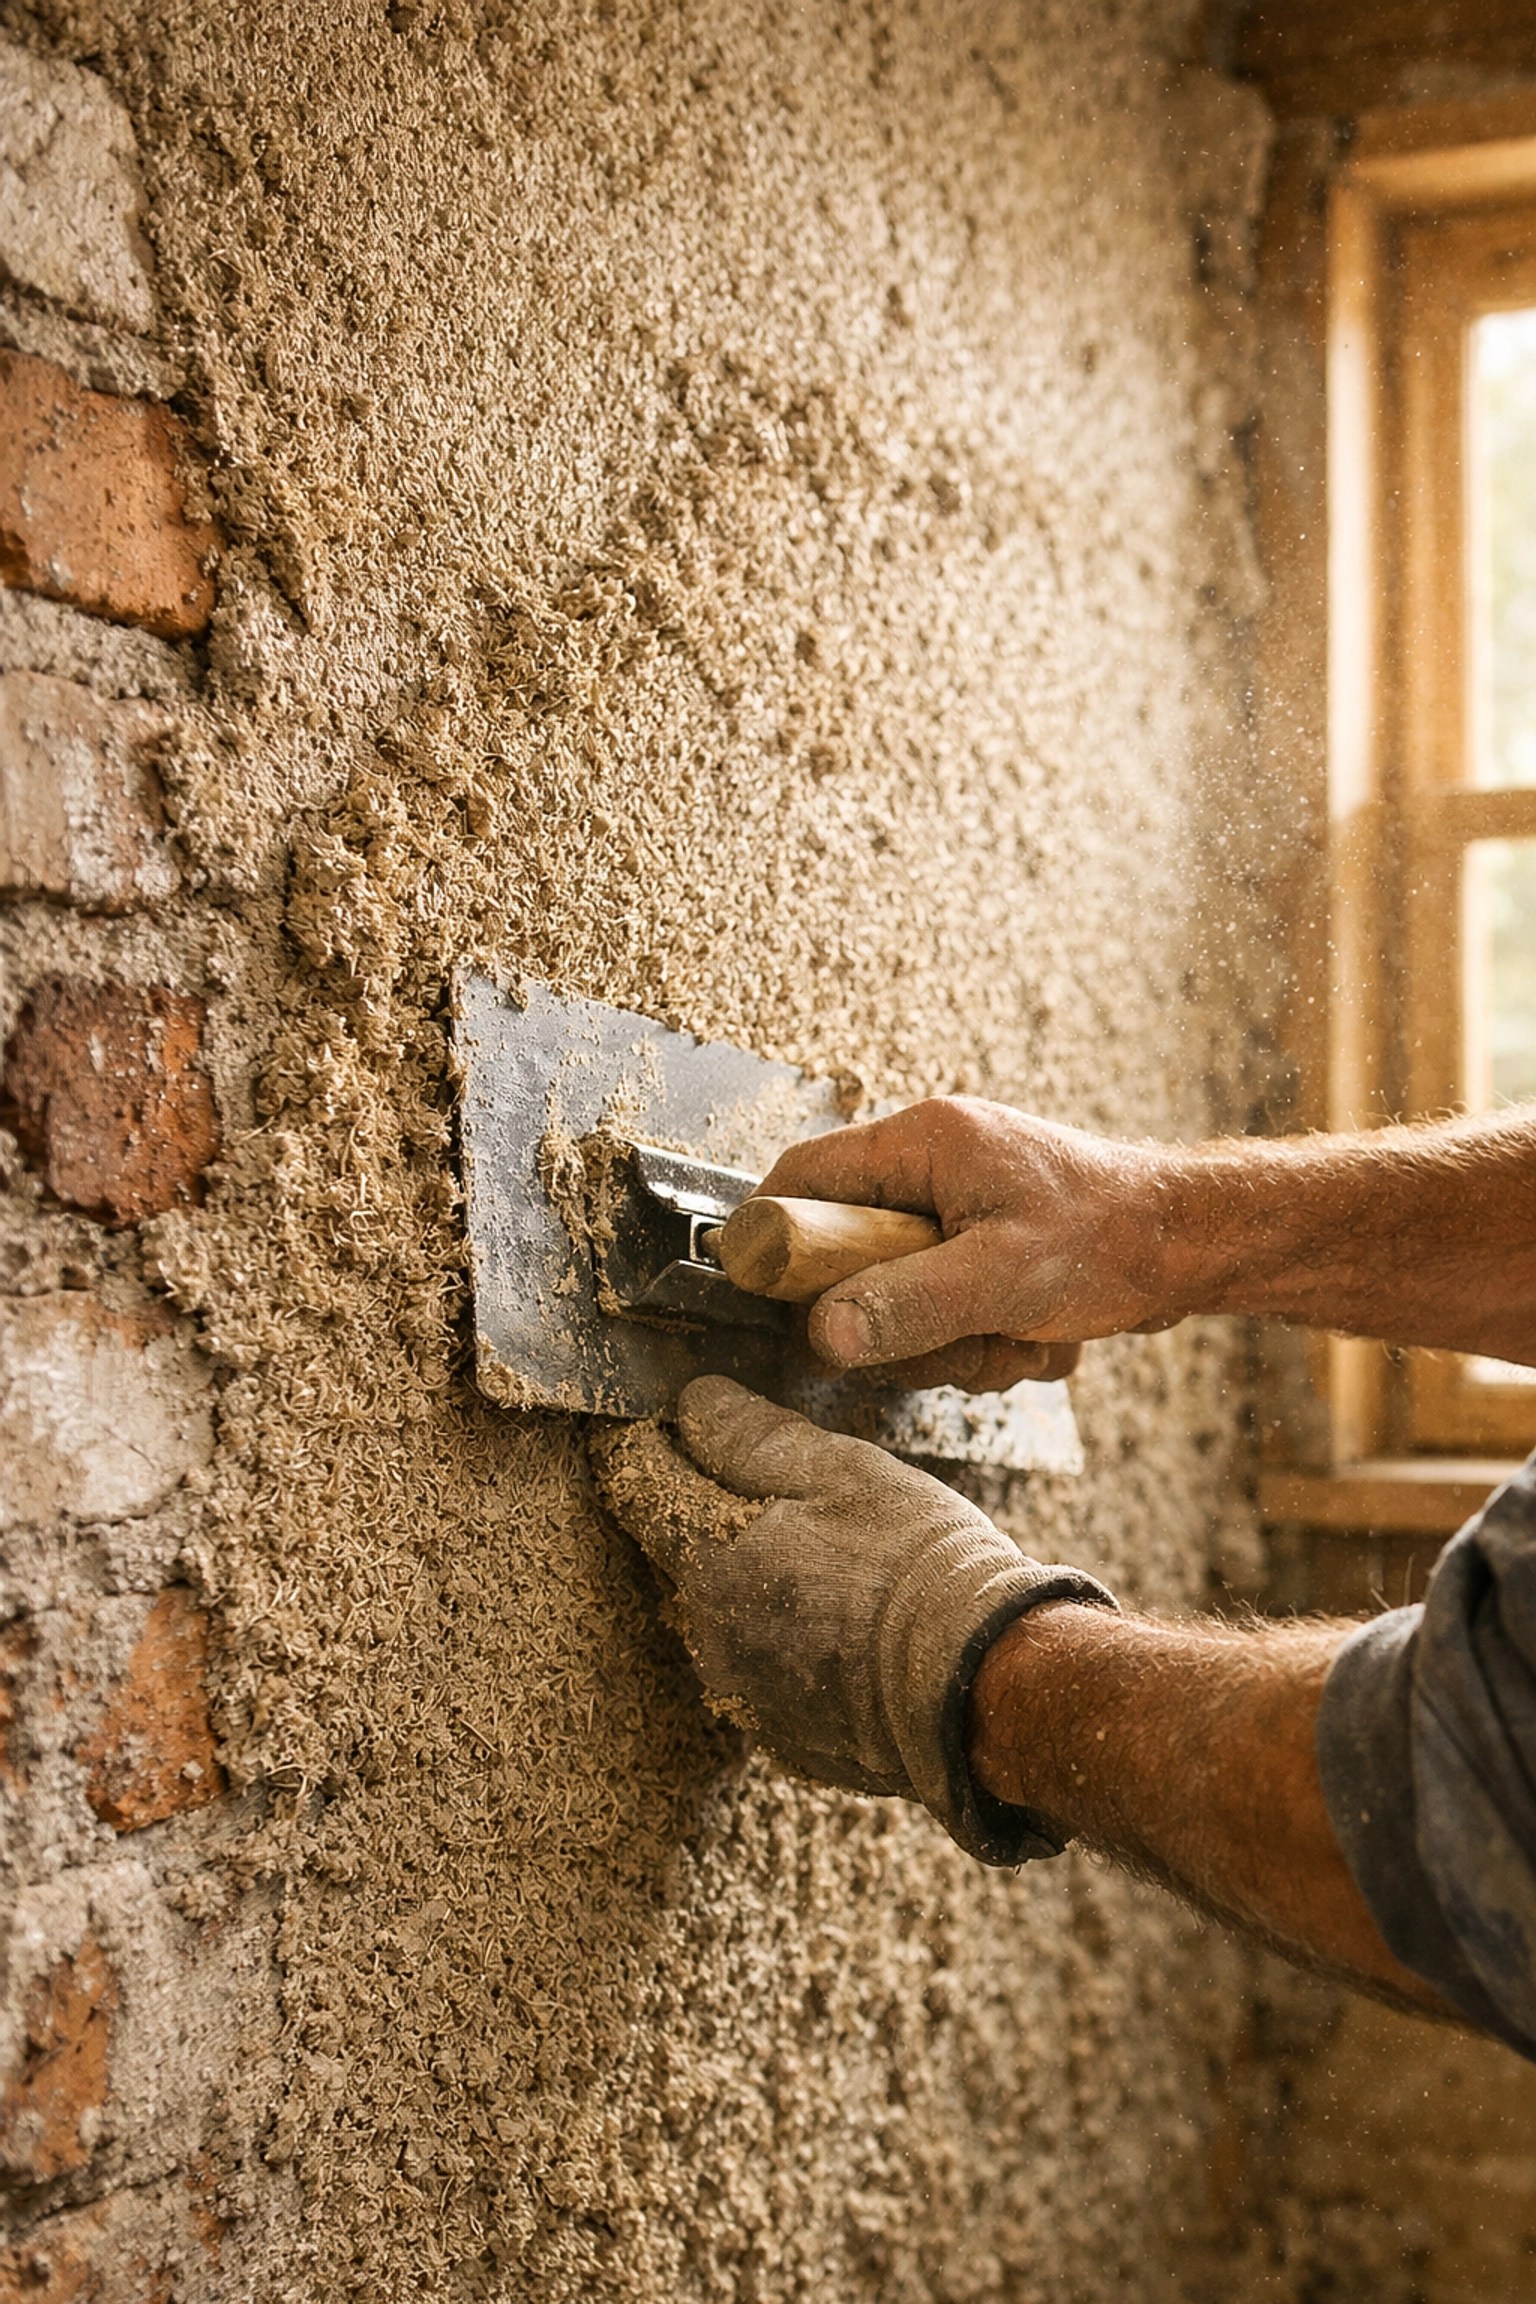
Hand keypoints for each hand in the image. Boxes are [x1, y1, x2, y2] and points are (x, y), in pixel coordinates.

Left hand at [590, 1376, 1115, 1864]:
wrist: (981, 1683)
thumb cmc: (915, 1564)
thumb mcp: (839, 1470)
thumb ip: (750, 1435)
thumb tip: (691, 1402)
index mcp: (706, 1559)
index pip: (634, 1483)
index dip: (656, 1444)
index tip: (684, 1424)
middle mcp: (704, 1635)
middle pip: (673, 1551)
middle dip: (704, 1512)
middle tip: (778, 1488)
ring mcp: (739, 1693)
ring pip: (713, 1612)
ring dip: (743, 1579)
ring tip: (820, 1558)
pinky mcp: (780, 1733)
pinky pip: (756, 1667)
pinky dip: (779, 1638)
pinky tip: (837, 1619)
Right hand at [757, 1097, 1180, 1388]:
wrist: (1195, 1245)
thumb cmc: (1113, 1238)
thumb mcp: (1003, 1278)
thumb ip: (907, 1305)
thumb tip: (820, 1334)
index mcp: (922, 1142)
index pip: (801, 1176)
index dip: (775, 1239)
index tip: (776, 1301)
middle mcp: (930, 1170)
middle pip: (847, 1259)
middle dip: (898, 1322)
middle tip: (952, 1339)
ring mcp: (955, 1212)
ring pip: (899, 1301)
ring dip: (954, 1343)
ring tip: (1018, 1336)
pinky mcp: (980, 1251)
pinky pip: (945, 1314)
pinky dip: (987, 1342)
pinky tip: (1038, 1334)